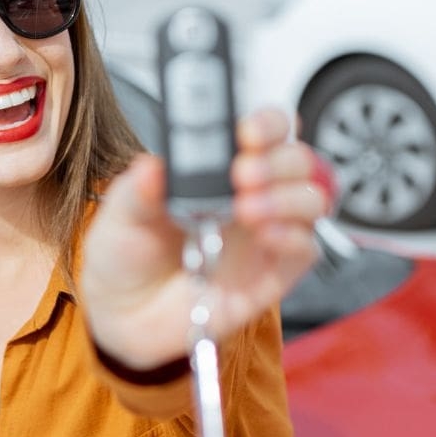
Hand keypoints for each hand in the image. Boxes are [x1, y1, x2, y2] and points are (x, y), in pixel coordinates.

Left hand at [81, 109, 325, 369]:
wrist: (125, 312)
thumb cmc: (130, 252)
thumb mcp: (123, 214)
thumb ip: (139, 190)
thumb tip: (151, 166)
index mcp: (222, 167)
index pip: (267, 130)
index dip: (267, 124)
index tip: (247, 132)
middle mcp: (253, 194)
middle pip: (298, 159)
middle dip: (278, 160)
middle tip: (243, 173)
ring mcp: (267, 233)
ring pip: (312, 200)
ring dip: (287, 197)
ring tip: (247, 208)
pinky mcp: (274, 274)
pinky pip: (305, 249)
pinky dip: (292, 237)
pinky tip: (264, 234)